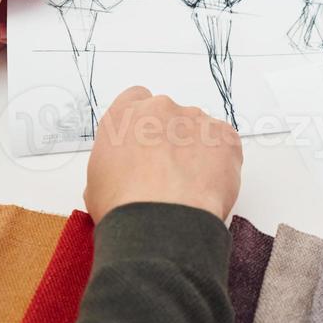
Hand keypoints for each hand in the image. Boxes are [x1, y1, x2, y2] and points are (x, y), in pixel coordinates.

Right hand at [84, 87, 242, 222]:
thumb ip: (114, 164)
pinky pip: (226, 144)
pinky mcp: (225, 137)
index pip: (137, 99)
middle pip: (171, 117)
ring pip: (200, 130)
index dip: (144, 123)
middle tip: (170, 173)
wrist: (159, 222)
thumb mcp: (96, 183)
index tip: (148, 142)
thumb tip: (122, 176)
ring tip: (191, 186)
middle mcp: (160, 109)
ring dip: (198, 151)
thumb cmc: (124, 207)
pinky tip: (209, 186)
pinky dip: (222, 162)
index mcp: (124, 115)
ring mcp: (195, 120)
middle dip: (173, 140)